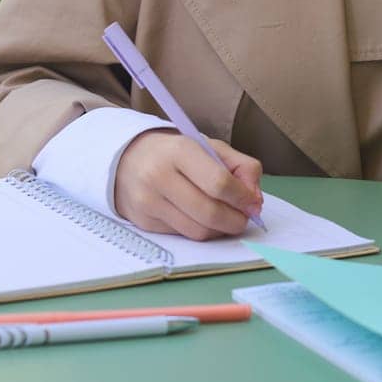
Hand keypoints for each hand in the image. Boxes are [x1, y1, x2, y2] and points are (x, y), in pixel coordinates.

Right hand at [113, 131, 263, 240]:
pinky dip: (201, 231)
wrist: (126, 158)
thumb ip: (240, 166)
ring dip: (220, 230)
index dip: (242, 198)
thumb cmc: (176, 152)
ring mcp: (149, 202)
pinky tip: (203, 219)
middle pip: (209, 212)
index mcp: (179, 150)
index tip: (253, 203)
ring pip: (198, 231)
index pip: (219, 183)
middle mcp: (159, 177)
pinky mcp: (144, 223)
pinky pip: (184, 235)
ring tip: (227, 218)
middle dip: (235, 220)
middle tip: (245, 217)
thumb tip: (255, 199)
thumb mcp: (209, 146)